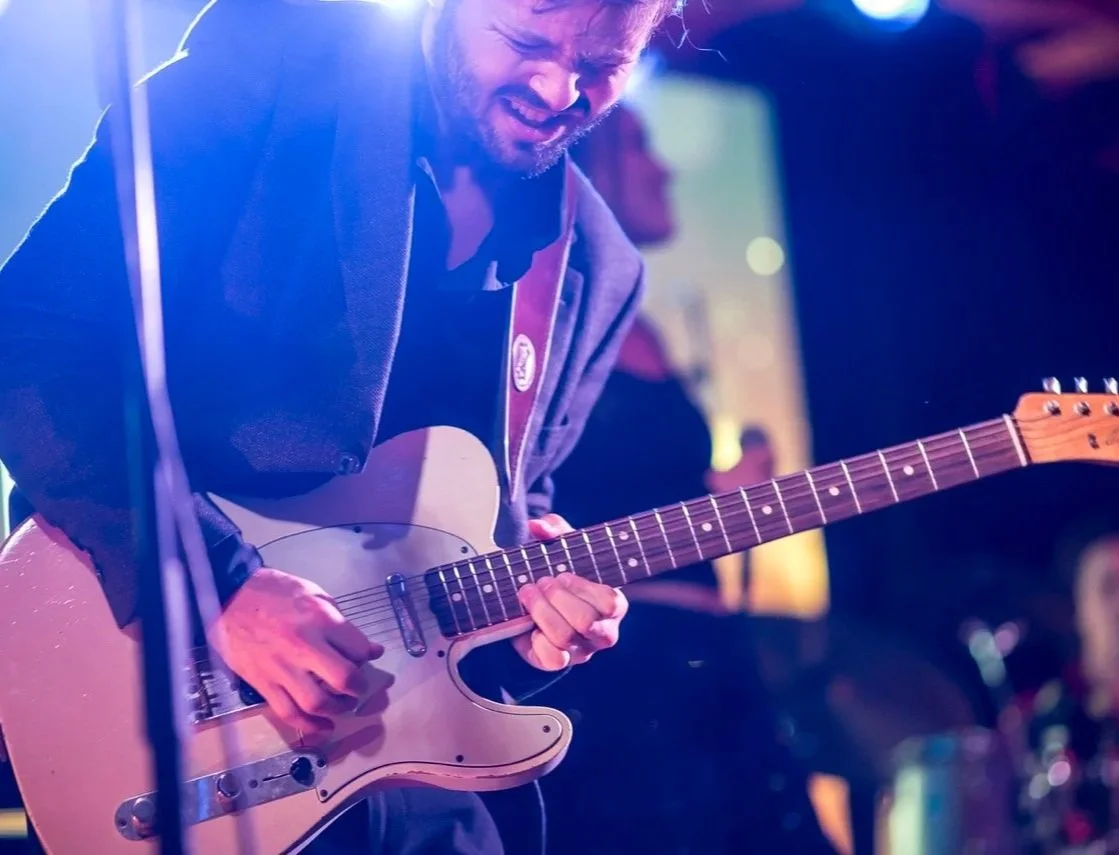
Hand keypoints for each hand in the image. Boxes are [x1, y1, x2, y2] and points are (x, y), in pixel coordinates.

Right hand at [209, 567, 383, 734]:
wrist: (228, 597)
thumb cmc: (275, 591)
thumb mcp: (315, 594)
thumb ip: (343, 624)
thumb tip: (371, 650)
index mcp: (319, 619)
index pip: (358, 649)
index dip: (367, 657)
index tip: (365, 658)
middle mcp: (303, 645)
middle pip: (343, 679)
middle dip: (358, 688)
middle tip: (358, 688)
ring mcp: (281, 667)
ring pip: (317, 703)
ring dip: (337, 710)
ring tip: (343, 706)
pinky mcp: (262, 683)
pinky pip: (288, 713)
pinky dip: (309, 726)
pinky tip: (323, 727)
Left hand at [512, 514, 628, 670]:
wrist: (536, 602)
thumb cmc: (558, 573)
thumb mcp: (560, 547)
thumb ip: (553, 529)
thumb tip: (537, 527)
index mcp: (613, 604)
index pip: (611, 603)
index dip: (582, 588)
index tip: (563, 574)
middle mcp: (603, 631)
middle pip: (584, 621)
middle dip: (555, 598)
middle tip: (541, 583)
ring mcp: (583, 650)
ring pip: (564, 637)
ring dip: (540, 611)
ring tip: (528, 594)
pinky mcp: (561, 662)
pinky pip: (552, 658)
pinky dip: (535, 640)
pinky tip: (529, 624)